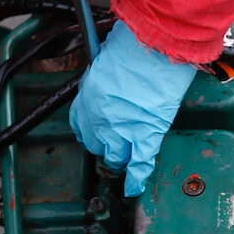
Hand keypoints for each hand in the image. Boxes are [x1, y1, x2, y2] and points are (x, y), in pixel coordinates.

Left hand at [69, 21, 196, 196]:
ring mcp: (121, 130)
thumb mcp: (104, 58)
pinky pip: (139, 164)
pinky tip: (134, 188)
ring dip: (120, 159)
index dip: (90, 131)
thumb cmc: (132, 45)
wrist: (153, 47)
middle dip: (105, 144)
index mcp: (86, 99)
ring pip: (115, 157)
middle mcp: (99, 119)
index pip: (81, 125)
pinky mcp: (146, 135)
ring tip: (126, 159)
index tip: (95, 132)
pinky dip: (137, 179)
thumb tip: (111, 80)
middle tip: (115, 142)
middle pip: (97, 144)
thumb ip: (104, 77)